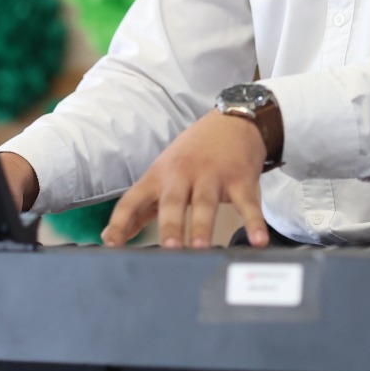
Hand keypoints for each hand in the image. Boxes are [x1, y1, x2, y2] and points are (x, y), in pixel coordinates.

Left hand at [101, 110, 268, 248]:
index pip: (132, 199)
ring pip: (205, 202)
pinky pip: (248, 203)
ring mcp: (212, 176)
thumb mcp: (162, 174)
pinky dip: (254, 222)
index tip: (111, 245)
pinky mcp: (240, 179)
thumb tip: (111, 237)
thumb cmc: (191, 155)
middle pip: (172, 201)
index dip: (120, 222)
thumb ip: (140, 207)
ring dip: (203, 224)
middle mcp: (182, 174)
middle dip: (170, 224)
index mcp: (158, 176)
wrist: (231, 122)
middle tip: (169, 248)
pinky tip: (258, 241)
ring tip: (203, 247)